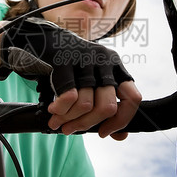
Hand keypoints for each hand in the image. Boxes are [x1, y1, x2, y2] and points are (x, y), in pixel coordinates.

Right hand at [0, 18, 138, 135]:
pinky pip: (68, 96)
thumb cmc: (70, 68)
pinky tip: (53, 111)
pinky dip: (60, 110)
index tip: (104, 132)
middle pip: (107, 106)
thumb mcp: (92, 84)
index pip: (132, 99)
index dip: (120, 121)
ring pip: (86, 105)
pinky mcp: (66, 60)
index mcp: (116, 68)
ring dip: (69, 120)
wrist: (44, 39)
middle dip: (87, 124)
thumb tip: (120, 136)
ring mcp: (86, 59)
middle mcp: (105, 61)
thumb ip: (106, 108)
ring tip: (58, 122)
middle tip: (71, 130)